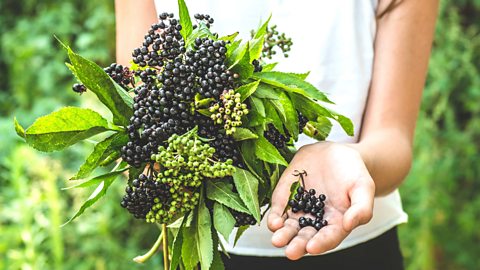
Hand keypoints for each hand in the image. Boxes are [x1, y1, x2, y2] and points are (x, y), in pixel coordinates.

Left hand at [267, 142, 374, 259]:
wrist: (335, 153)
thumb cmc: (353, 173)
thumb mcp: (363, 187)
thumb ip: (361, 208)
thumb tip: (349, 224)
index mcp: (336, 224)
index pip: (328, 238)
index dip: (321, 243)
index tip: (312, 247)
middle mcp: (315, 221)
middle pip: (304, 238)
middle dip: (297, 245)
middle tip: (291, 252)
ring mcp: (298, 210)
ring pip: (288, 228)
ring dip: (283, 235)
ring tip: (278, 239)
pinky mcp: (285, 198)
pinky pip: (278, 211)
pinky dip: (274, 218)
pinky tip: (274, 222)